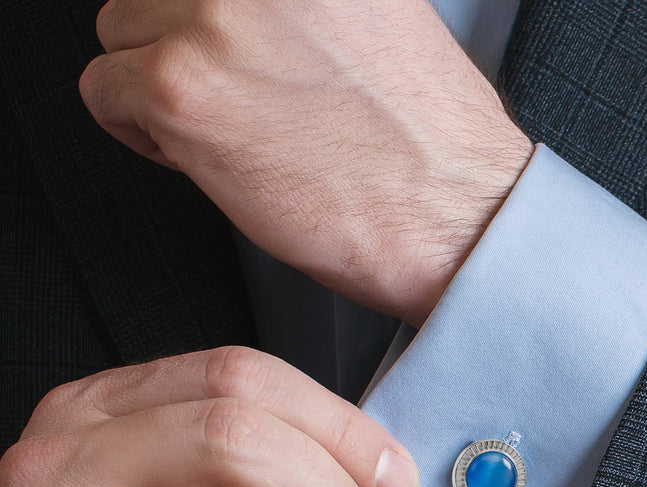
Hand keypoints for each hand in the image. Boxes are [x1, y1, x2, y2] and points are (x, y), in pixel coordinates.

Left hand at [79, 0, 532, 326]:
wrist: (450, 214)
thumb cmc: (424, 138)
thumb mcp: (371, 16)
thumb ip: (294, 2)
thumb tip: (234, 13)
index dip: (204, 13)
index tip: (219, 45)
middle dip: (178, 47)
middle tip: (235, 98)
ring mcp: (213, 15)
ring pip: (120, 36)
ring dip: (158, 88)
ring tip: (228, 130)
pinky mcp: (183, 90)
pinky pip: (104, 93)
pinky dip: (142, 133)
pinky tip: (206, 157)